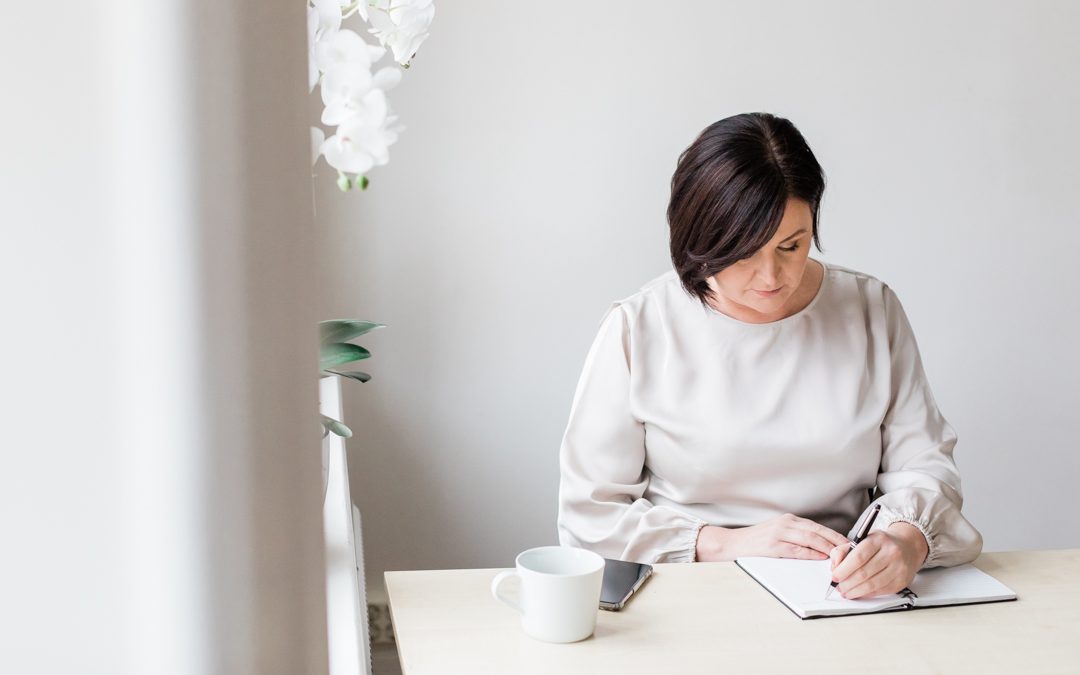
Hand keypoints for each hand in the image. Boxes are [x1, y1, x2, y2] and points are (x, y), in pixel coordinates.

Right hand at [696, 513, 849, 561]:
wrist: (732, 544)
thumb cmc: (756, 542)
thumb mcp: (778, 534)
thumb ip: (797, 538)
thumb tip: (821, 548)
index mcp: (788, 520)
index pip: (817, 526)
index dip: (834, 535)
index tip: (848, 543)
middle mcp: (785, 523)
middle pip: (817, 530)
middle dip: (836, 540)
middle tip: (850, 550)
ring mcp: (779, 533)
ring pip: (810, 538)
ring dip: (827, 547)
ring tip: (840, 555)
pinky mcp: (773, 545)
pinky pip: (797, 550)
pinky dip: (812, 554)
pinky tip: (821, 557)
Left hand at [829, 522, 929, 598]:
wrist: (908, 547)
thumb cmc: (881, 544)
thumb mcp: (862, 539)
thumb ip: (844, 550)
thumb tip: (835, 565)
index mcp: (879, 540)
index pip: (858, 557)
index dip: (843, 570)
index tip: (834, 576)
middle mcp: (891, 553)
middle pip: (864, 573)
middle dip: (847, 583)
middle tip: (838, 587)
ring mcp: (899, 568)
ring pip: (872, 585)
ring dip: (855, 591)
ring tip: (846, 592)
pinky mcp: (902, 581)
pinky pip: (880, 591)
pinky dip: (866, 594)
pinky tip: (858, 593)